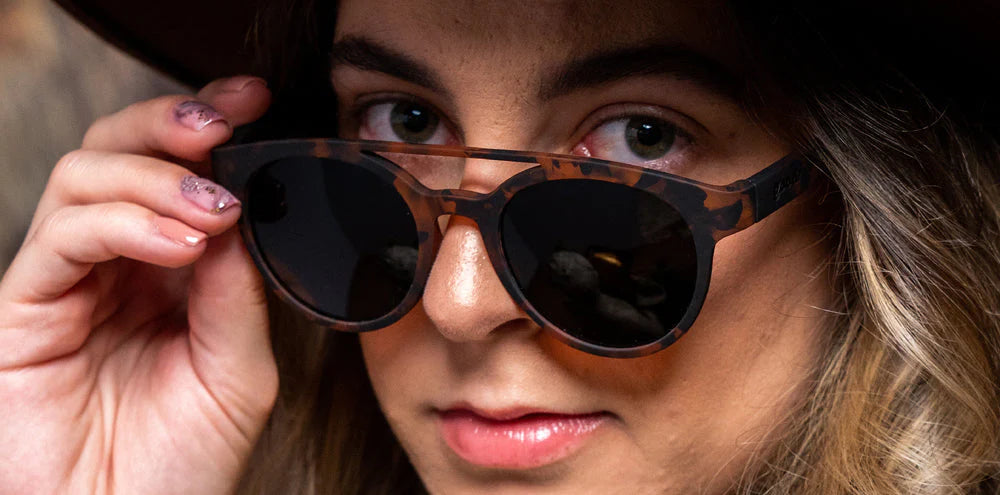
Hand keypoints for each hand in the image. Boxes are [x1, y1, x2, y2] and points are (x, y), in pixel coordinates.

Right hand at [0, 76, 276, 493]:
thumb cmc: (184, 465)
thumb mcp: (238, 369)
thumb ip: (238, 289)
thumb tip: (243, 208)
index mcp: (171, 272)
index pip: (180, 175)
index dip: (210, 128)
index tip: (254, 101)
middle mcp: (117, 266)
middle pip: (121, 152)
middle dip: (172, 126)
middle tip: (222, 126)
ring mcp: (67, 283)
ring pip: (87, 178)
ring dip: (155, 178)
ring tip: (212, 212)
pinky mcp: (23, 309)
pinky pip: (64, 236)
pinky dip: (123, 223)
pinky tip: (179, 243)